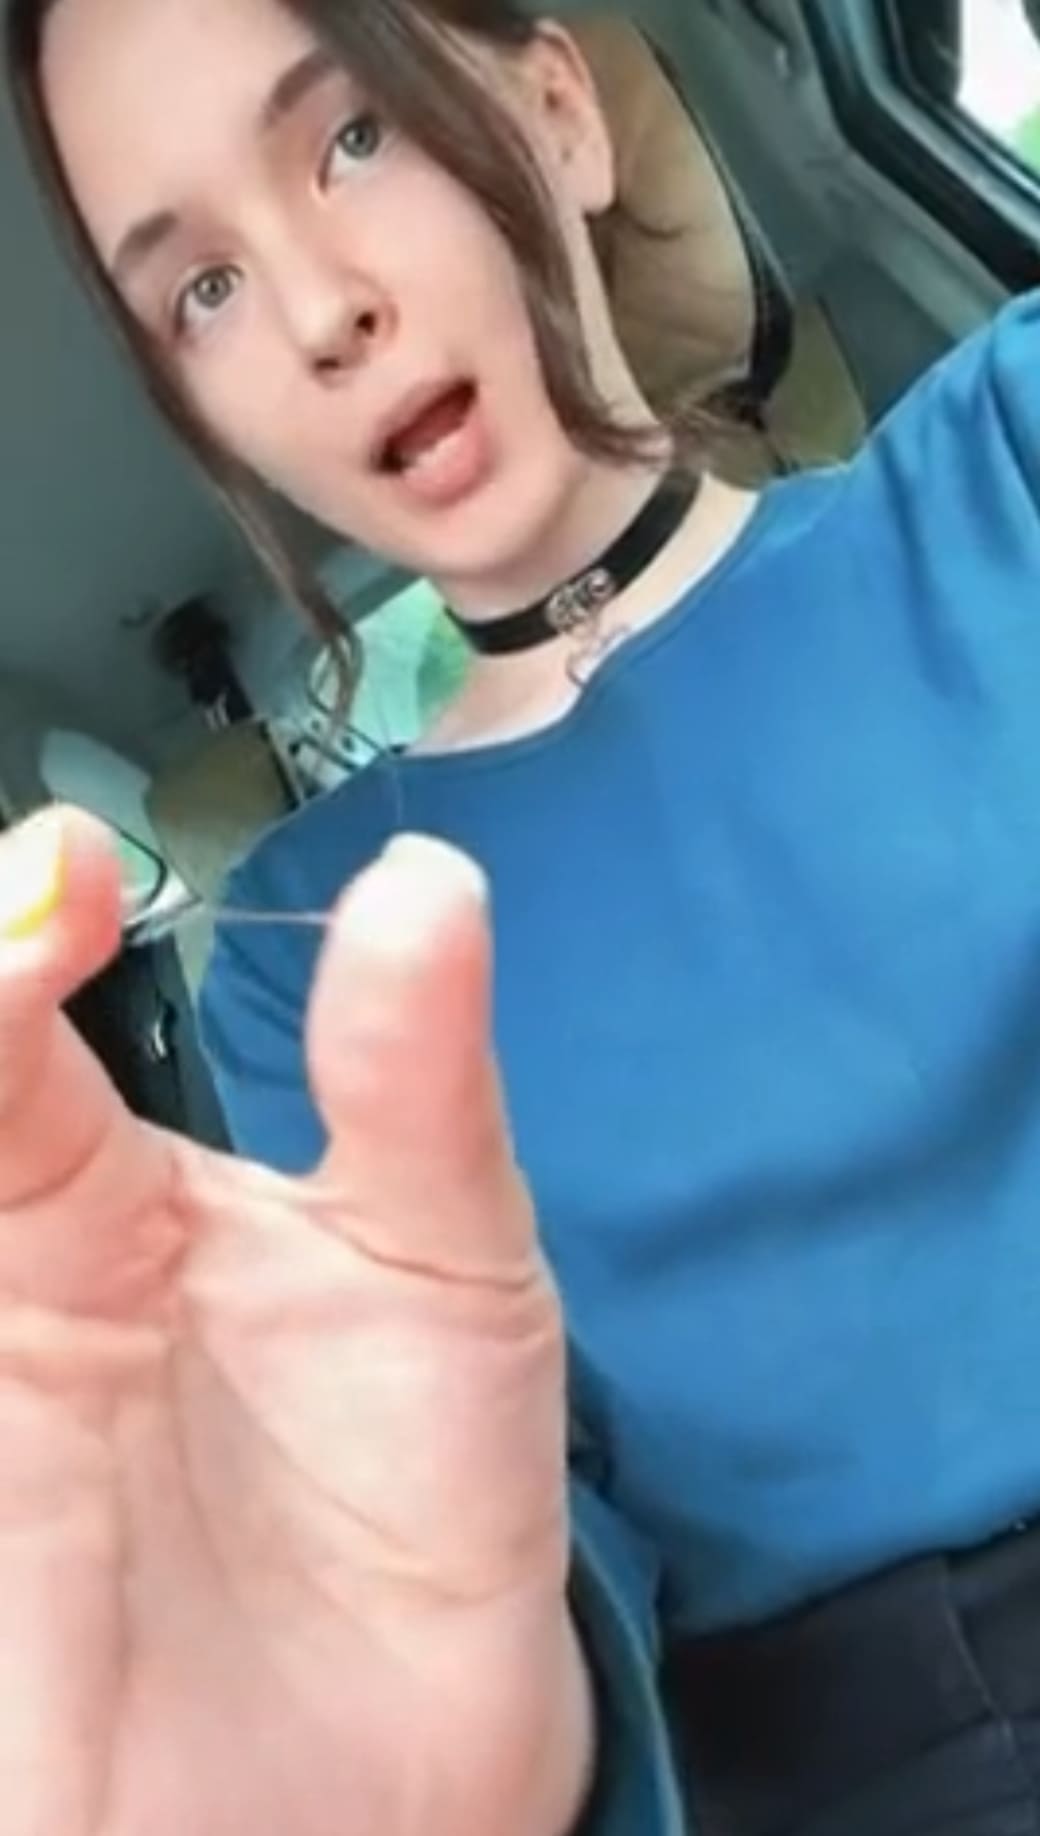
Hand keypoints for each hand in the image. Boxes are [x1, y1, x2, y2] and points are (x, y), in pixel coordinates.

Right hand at [0, 811, 589, 1835]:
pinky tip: (14, 1267)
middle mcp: (15, 1276)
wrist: (410, 1750)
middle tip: (22, 931)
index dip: (18, 927)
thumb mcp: (447, 1263)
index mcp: (110, 1199)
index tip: (71, 866)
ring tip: (13, 980)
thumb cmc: (423, 1483)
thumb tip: (426, 878)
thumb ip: (415, 1080)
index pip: (14, 1026)